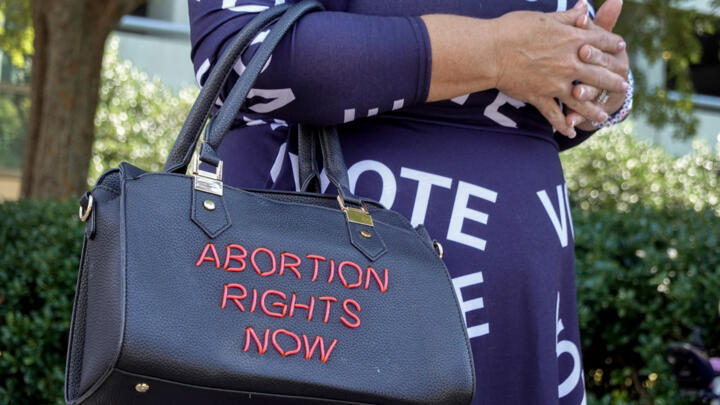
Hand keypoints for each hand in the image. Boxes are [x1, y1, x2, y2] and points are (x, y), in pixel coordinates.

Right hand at [491, 3, 627, 136]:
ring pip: (582, 99)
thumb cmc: (514, 29)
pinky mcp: (540, 97)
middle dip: (613, 80)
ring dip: (595, 109)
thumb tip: (585, 7)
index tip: (621, 47)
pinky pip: (555, 115)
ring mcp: (556, 83)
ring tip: (604, 117)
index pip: (602, 41)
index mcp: (573, 39)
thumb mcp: (545, 17)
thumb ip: (568, 16)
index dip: (614, 44)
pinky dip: (563, 125)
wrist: (491, 52)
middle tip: (624, 86)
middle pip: (600, 73)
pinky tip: (570, 132)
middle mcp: (570, 63)